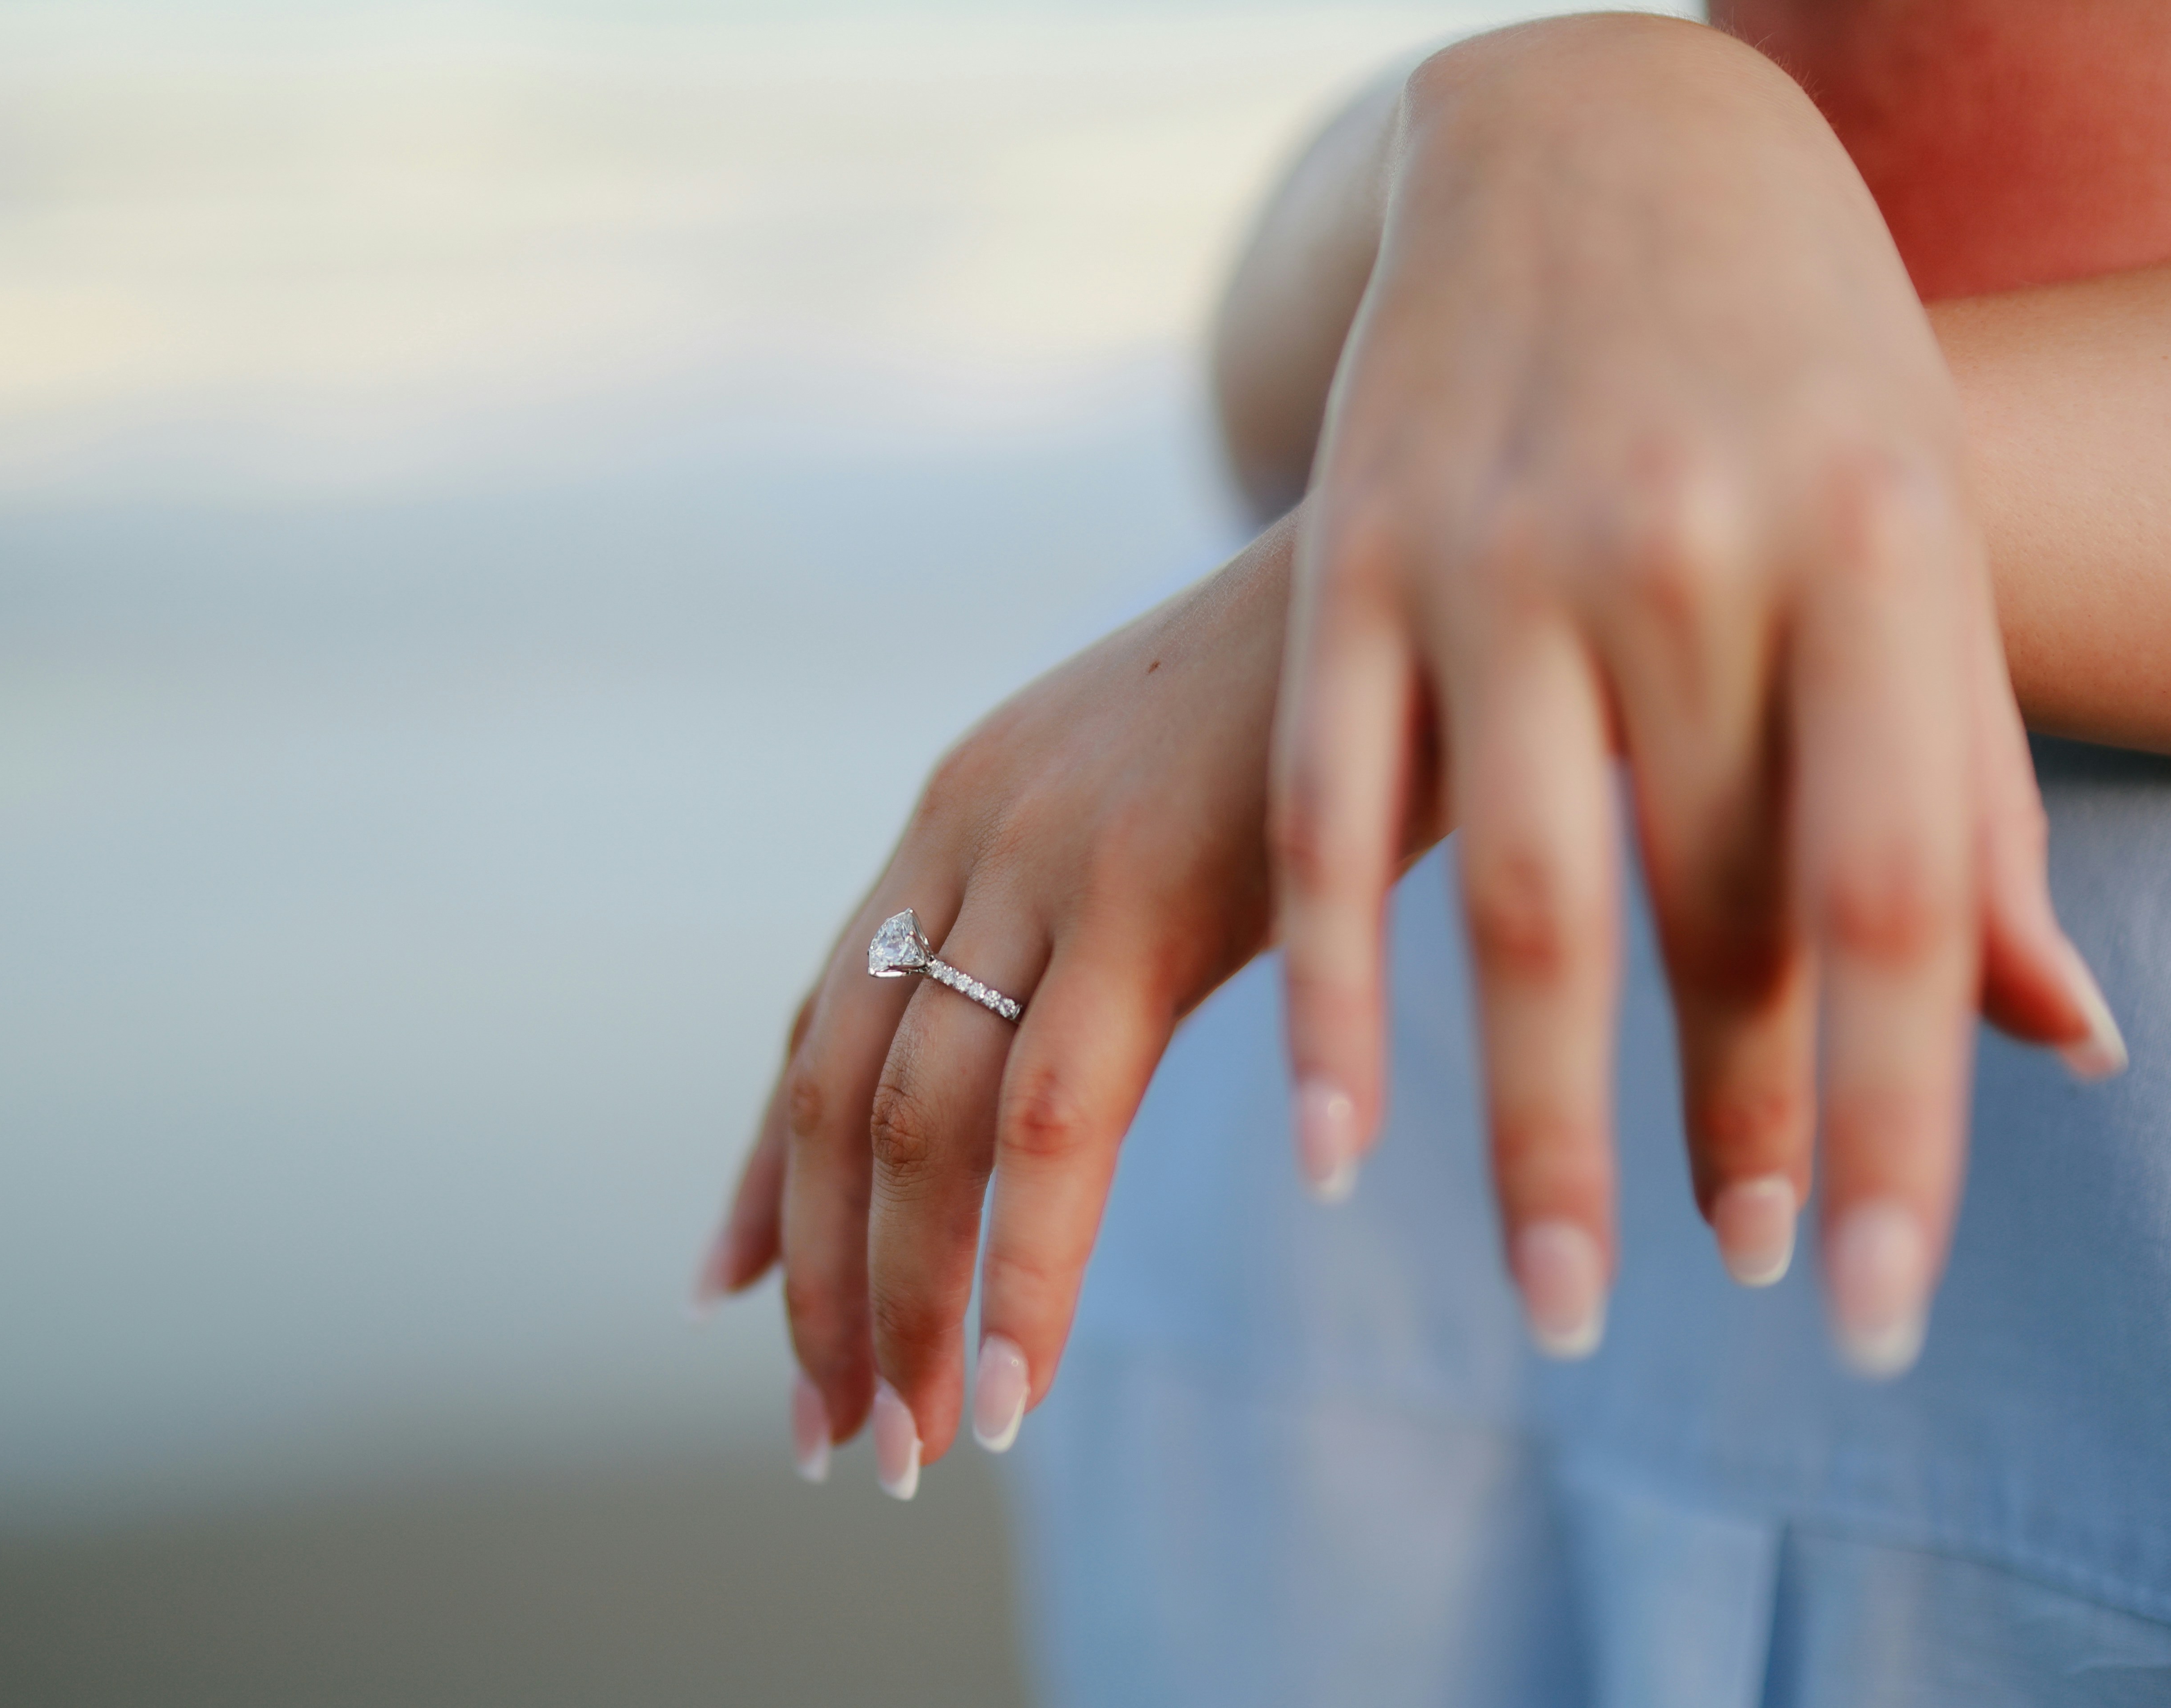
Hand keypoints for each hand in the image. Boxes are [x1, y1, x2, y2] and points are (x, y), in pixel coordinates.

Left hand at [694, 521, 1341, 1490]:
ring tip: (907, 1449)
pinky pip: (1052, 1119)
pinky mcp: (1148, 892)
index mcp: (962, 811)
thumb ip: (1087, 907)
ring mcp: (1047, 859)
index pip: (820, 1026)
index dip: (769, 1179)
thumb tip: (1065, 1014)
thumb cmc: (1327, 697)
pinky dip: (1023, 1268)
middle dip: (826, 1281)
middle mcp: (968, 832)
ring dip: (907, 1305)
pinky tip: (1012, 1384)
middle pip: (844, 1098)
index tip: (738, 1303)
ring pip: (926, 1126)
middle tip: (824, 1433)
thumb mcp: (1165, 795)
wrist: (1432, 543)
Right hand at [1271, 16, 2123, 1375]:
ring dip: (1529, 1127)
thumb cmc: (1796, 365)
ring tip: (1564, 1293)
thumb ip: (1964, 786)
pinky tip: (1339, 1151)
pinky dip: (1332, 998)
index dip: (1892, 1115)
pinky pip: (1326, 814)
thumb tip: (2051, 1048)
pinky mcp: (1349, 558)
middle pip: (1708, 908)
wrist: (1594, 131)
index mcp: (1868, 540)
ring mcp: (1493, 550)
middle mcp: (1682, 545)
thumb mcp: (1918, 540)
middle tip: (1721, 1292)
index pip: (1895, 885)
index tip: (1870, 1303)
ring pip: (1510, 893)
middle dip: (1725, 1135)